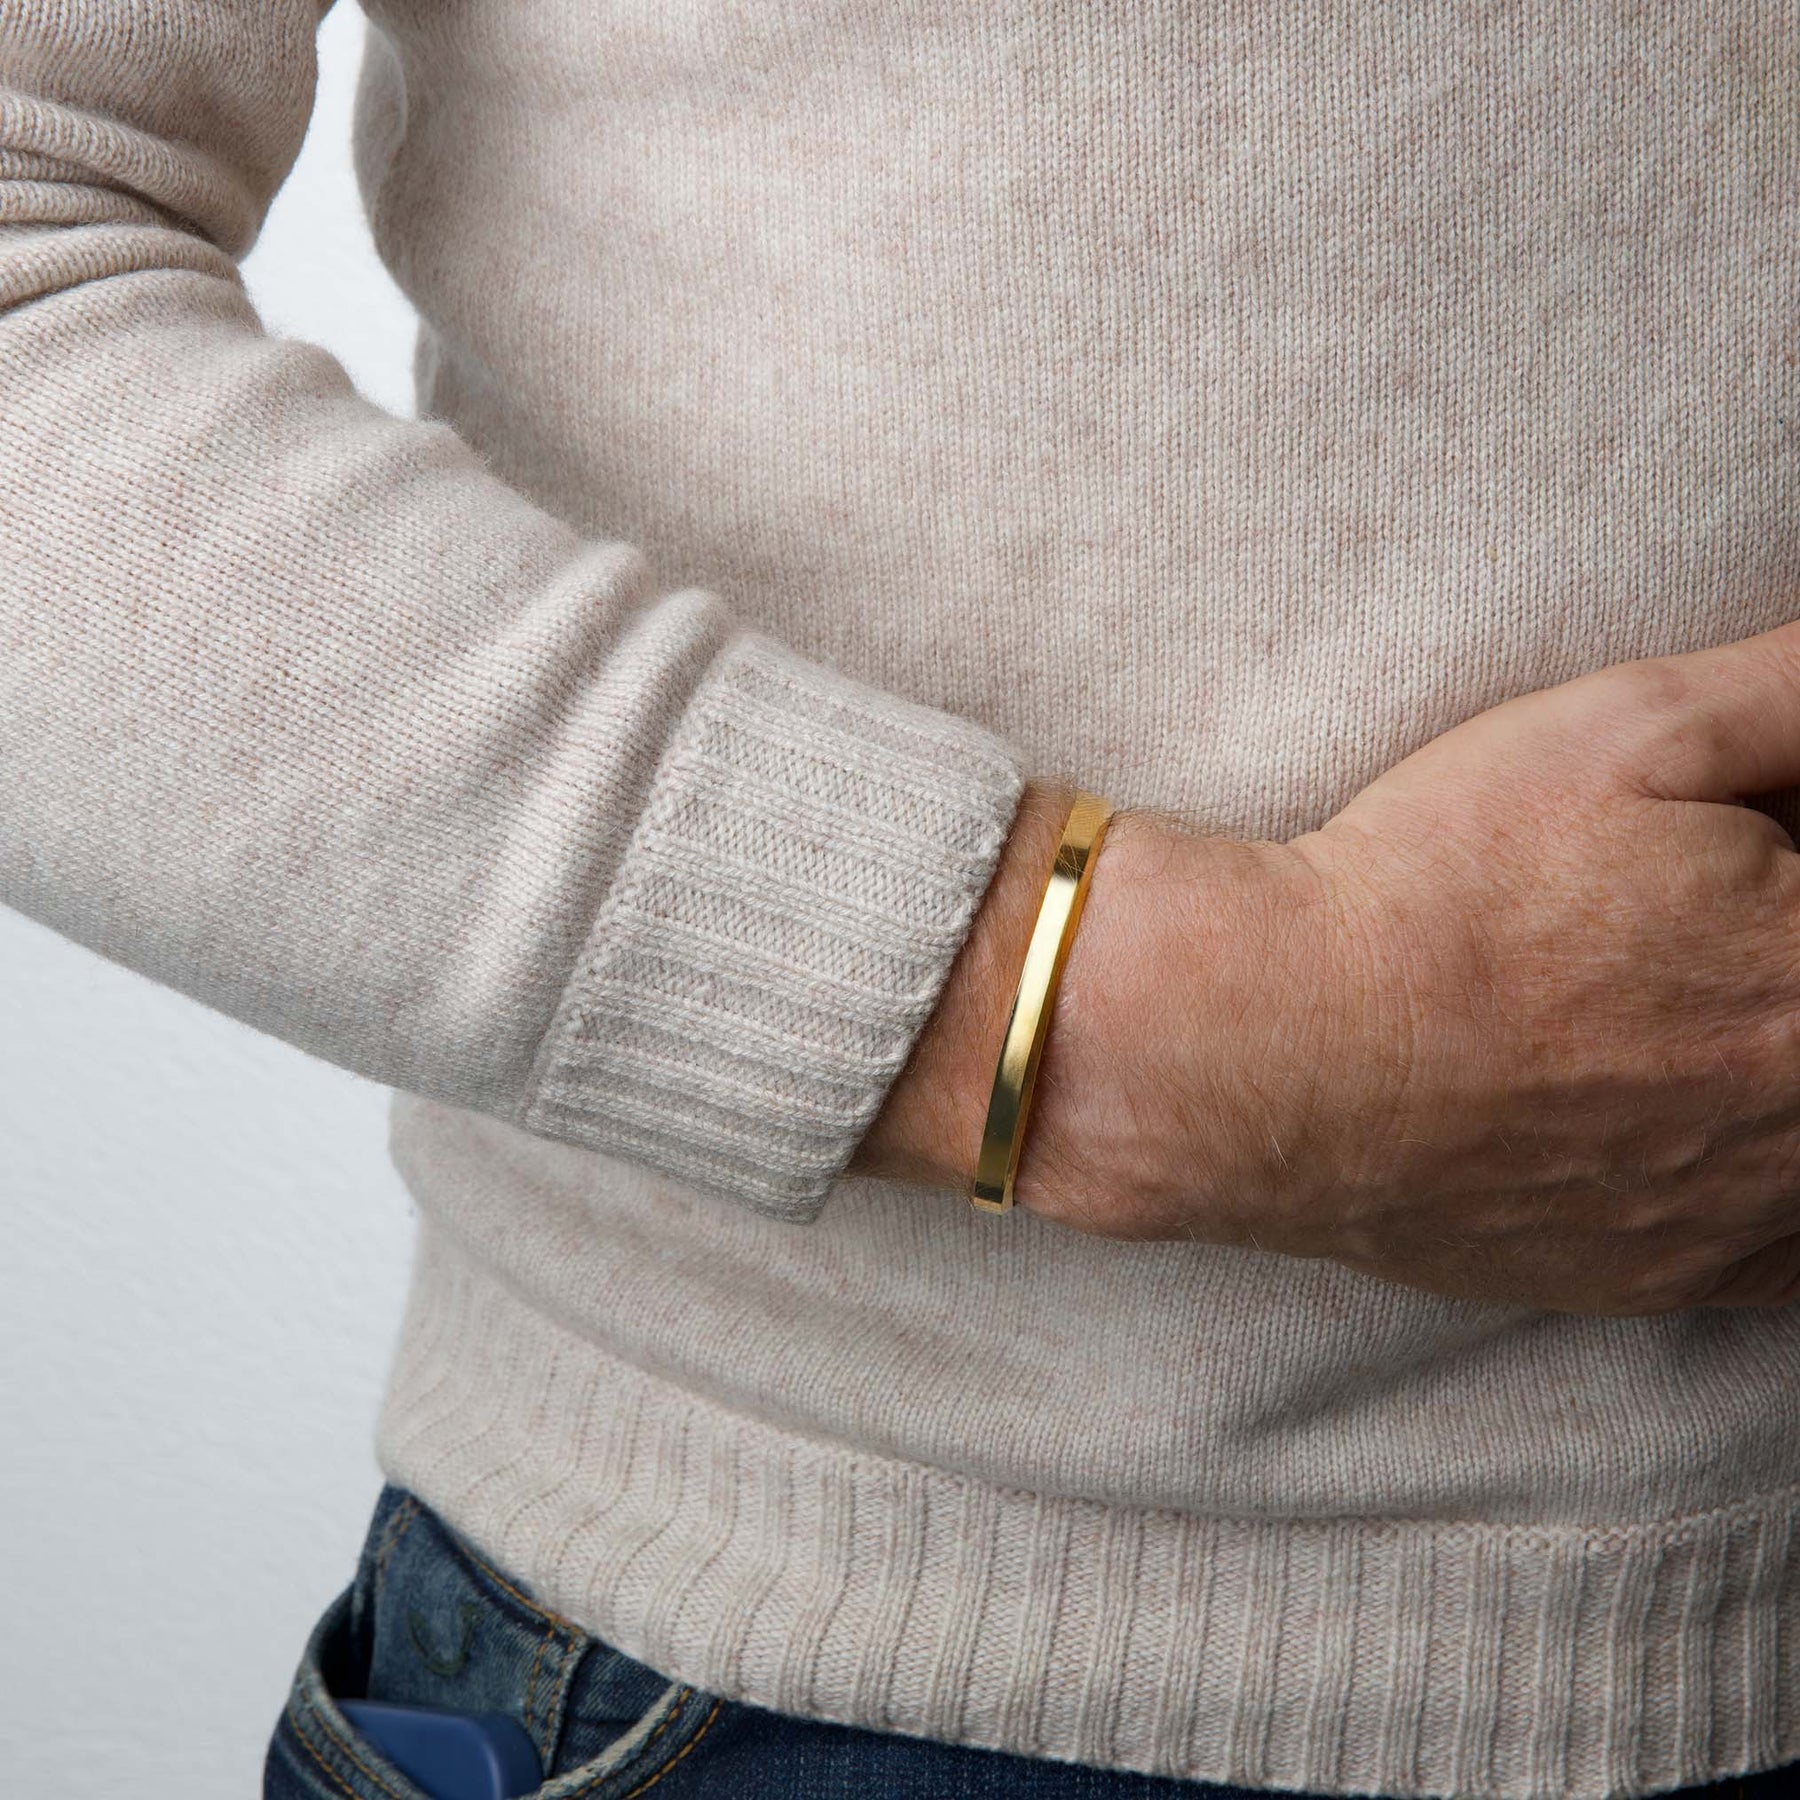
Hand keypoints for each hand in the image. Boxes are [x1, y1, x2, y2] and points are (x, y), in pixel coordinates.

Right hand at [1015, 621, 1799, 1315]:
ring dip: (1759, 1055)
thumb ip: (1792, 691)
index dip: (1767, 849)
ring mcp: (1739, 1216)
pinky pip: (1787, 1254)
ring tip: (1642, 1003)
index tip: (1720, 838)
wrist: (1270, 1045)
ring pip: (1799, 1136)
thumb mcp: (1632, 724)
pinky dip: (1762, 1183)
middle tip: (1653, 917)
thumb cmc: (1441, 883)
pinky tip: (1684, 1115)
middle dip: (1753, 948)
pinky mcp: (1664, 1278)